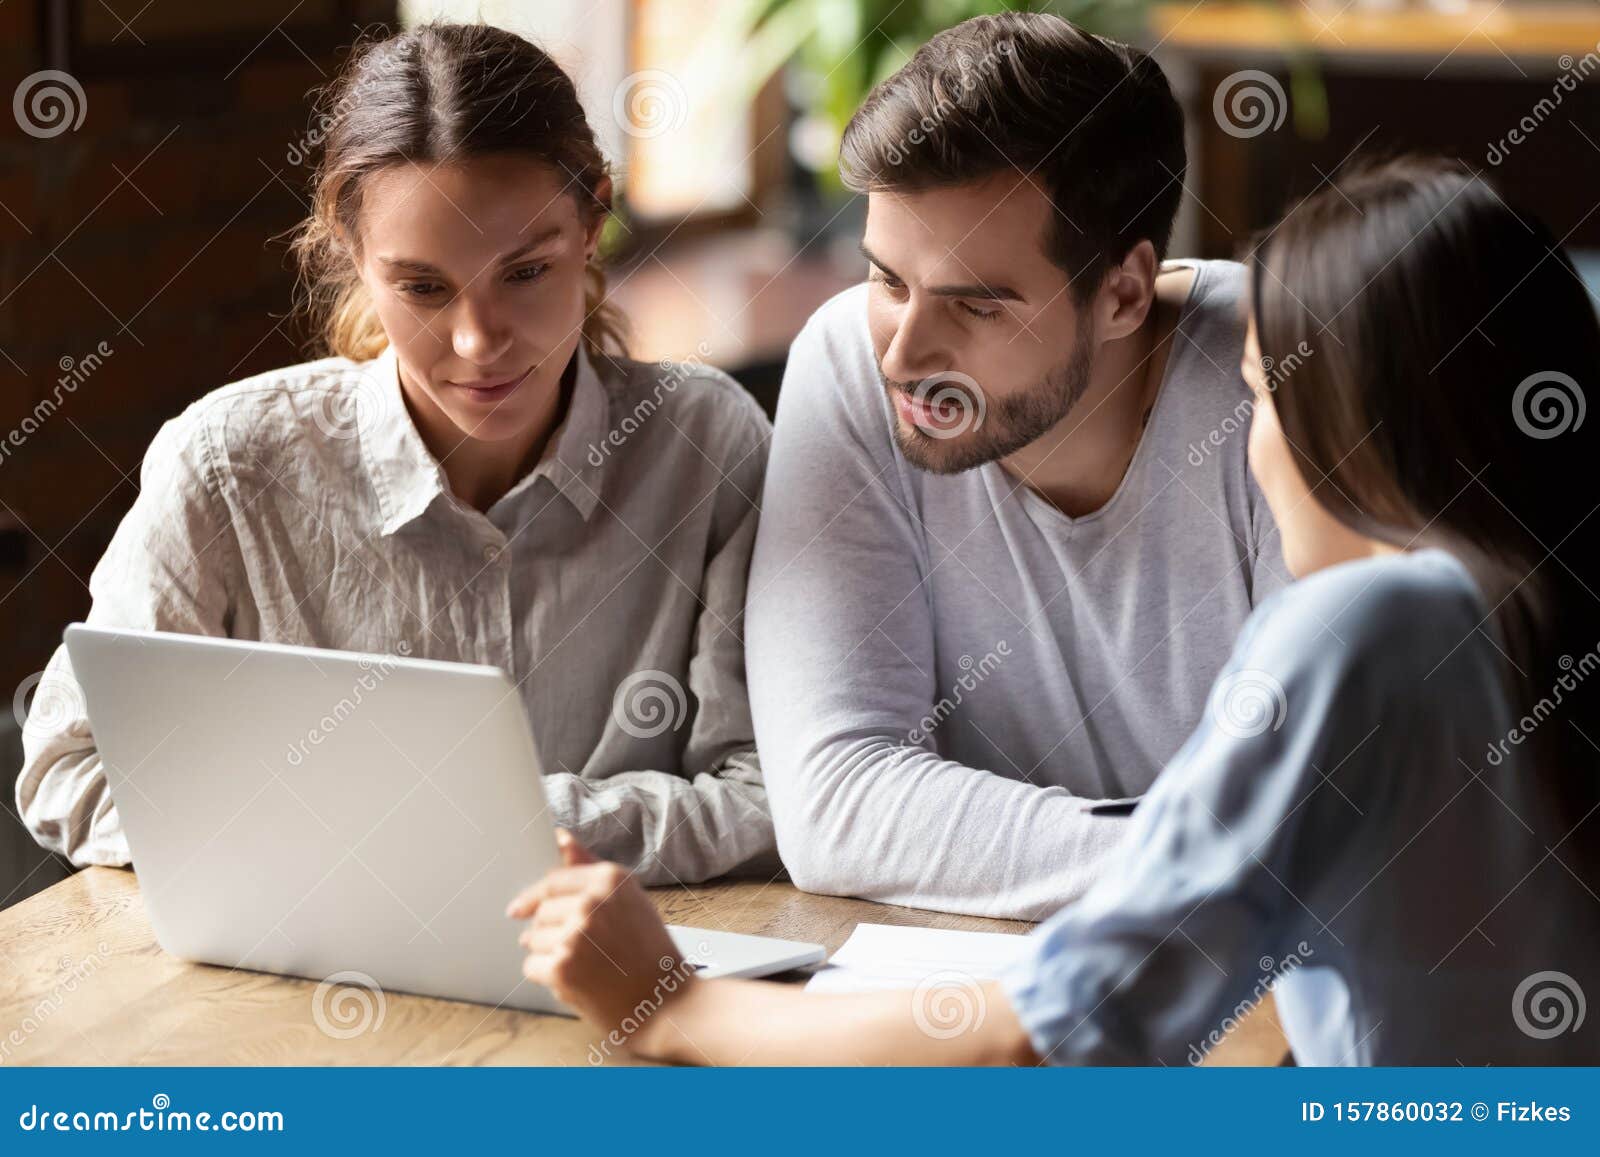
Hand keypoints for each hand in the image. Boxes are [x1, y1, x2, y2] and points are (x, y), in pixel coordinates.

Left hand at [506, 830, 692, 1050]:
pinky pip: (532, 967)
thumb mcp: (627, 898)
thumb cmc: (649, 952)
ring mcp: (575, 934)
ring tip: (585, 966)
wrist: (665, 1002)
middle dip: (550, 932)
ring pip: (532, 940)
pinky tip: (577, 982)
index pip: (552, 881)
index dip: (534, 898)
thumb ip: (588, 867)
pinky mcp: (562, 967)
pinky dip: (547, 978)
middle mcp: (592, 901)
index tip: (519, 909)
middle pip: (540, 912)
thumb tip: (560, 835)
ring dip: (548, 955)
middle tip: (582, 951)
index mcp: (610, 878)